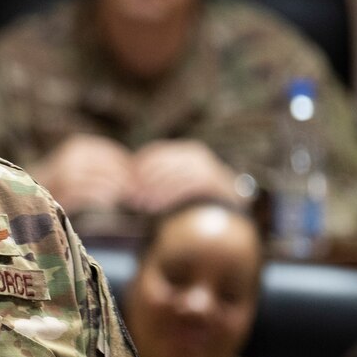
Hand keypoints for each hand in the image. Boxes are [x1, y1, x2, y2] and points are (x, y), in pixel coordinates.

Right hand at [32, 134, 134, 213]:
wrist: (25, 191)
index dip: (128, 168)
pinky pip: (90, 190)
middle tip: (135, 194)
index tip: (137, 182)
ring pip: (102, 178)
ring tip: (122, 198)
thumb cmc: (61, 183)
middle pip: (110, 166)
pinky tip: (108, 201)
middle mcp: (73, 153)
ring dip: (115, 189)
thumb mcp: (82, 167)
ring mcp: (67, 169)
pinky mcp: (63, 185)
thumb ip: (104, 167)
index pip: (114, 154)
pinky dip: (102, 196)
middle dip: (125, 180)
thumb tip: (137, 174)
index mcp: (80, 145)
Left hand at [128, 140, 242, 212]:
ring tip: (142, 206)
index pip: (155, 152)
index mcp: (184, 149)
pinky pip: (185, 186)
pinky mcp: (214, 180)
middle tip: (132, 198)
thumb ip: (158, 177)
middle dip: (144, 182)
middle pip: (162, 164)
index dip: (138, 167)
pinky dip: (168, 197)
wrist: (231, 201)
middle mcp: (196, 153)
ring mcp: (207, 165)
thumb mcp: (175, 180)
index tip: (126, 183)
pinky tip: (156, 208)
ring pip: (172, 176)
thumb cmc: (195, 193)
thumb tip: (127, 180)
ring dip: (154, 192)